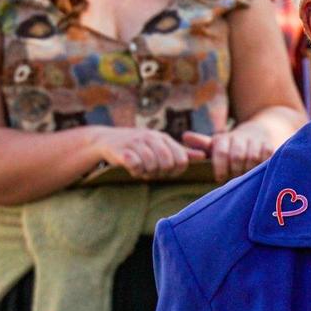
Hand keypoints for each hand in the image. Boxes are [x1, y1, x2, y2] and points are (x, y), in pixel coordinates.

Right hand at [90, 126, 205, 179]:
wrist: (107, 140)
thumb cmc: (139, 146)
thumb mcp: (161, 146)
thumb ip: (181, 152)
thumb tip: (203, 155)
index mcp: (164, 138)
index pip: (181, 160)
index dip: (176, 171)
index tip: (167, 172)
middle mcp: (152, 137)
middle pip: (168, 164)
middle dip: (161, 173)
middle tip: (152, 172)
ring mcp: (136, 142)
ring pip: (152, 166)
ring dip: (147, 173)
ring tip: (142, 170)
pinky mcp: (122, 150)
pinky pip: (136, 165)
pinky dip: (135, 171)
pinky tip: (132, 169)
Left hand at [183, 120, 274, 182]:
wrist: (259, 130)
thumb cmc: (232, 144)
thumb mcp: (217, 144)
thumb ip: (202, 143)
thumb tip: (185, 136)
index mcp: (224, 138)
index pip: (220, 152)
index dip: (220, 167)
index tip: (220, 178)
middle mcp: (240, 136)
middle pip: (237, 157)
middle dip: (235, 170)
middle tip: (235, 178)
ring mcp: (256, 140)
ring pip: (252, 158)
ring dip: (249, 170)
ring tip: (246, 175)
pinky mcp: (269, 145)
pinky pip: (266, 157)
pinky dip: (262, 165)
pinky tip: (258, 170)